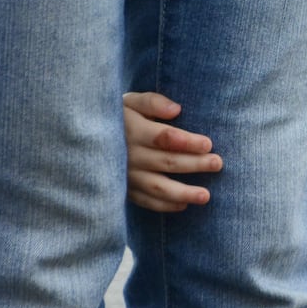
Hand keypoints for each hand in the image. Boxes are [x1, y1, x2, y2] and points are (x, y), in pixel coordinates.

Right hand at [123, 91, 223, 211]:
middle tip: (218, 163)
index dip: (186, 141)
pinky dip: (164, 205)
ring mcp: (126, 176)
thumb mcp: (131, 101)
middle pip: (166, 162)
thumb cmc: (121, 116)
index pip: (163, 137)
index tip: (208, 144)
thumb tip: (176, 110)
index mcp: (133, 130)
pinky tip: (183, 205)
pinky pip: (145, 201)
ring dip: (183, 193)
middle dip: (194, 163)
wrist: (88, 137)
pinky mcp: (124, 190)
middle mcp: (129, 155)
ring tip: (206, 196)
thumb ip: (152, 102)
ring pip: (157, 187)